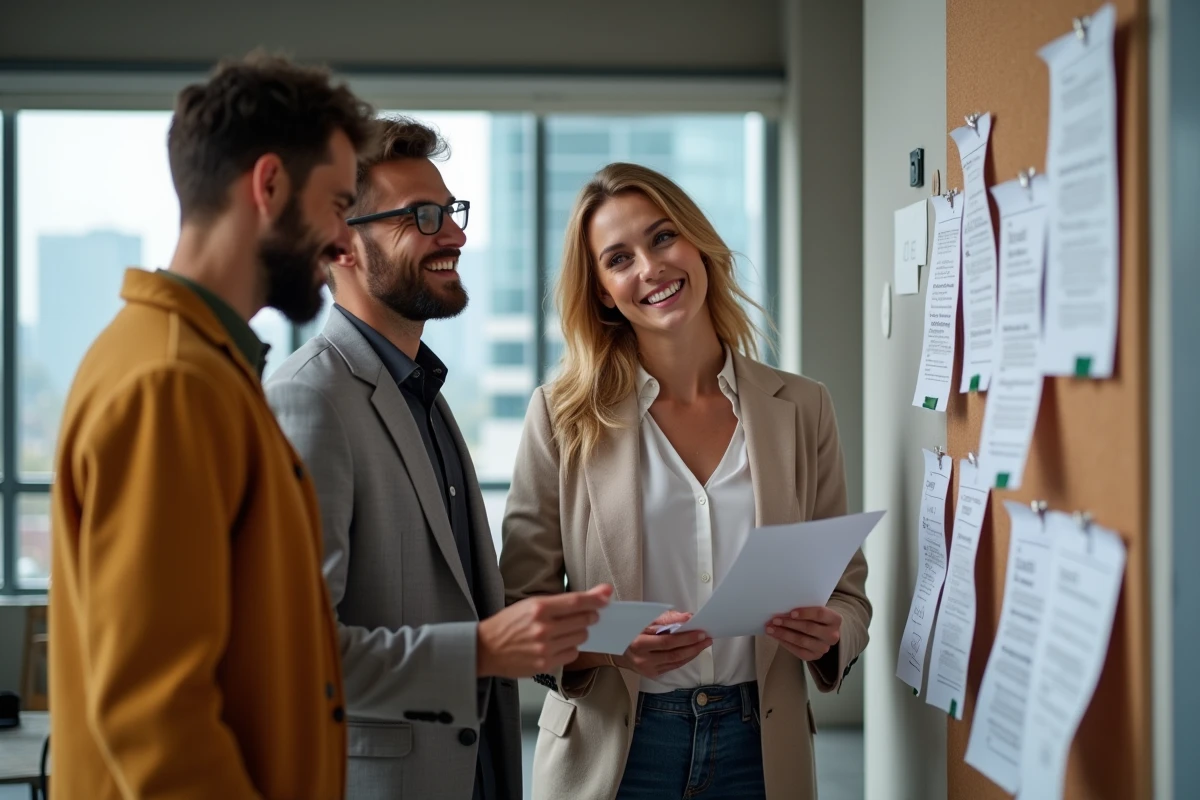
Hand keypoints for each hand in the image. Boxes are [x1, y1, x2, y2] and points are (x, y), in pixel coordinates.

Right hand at [477, 585, 612, 677]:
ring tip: (564, 631)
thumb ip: (559, 602)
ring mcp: (545, 648)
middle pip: (583, 620)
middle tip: (586, 615)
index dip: (595, 598)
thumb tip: (590, 597)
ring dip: (579, 633)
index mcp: (539, 608)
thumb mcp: (530, 604)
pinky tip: (558, 644)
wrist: (486, 649)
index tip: (607, 595)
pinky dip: (570, 648)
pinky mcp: (545, 665)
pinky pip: (572, 654)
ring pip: (580, 638)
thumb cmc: (508, 624)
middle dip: (589, 617)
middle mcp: (543, 628)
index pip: (576, 602)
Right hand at [616, 610, 711, 678]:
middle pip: (674, 653)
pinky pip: (673, 666)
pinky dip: (685, 658)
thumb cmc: (632, 629)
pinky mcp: (652, 674)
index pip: (667, 641)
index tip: (700, 631)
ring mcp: (647, 668)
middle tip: (706, 638)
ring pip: (675, 662)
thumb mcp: (645, 619)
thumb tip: (687, 617)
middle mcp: (642, 658)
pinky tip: (692, 651)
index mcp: (638, 642)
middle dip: (693, 646)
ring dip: (692, 653)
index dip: (686, 637)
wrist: (618, 648)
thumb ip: (666, 618)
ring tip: (703, 644)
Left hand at [766, 606, 841, 660]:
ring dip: (784, 634)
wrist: (822, 632)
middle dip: (789, 623)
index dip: (805, 613)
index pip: (820, 614)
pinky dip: (785, 643)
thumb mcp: (815, 609)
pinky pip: (798, 651)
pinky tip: (776, 636)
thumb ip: (805, 608)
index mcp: (835, 619)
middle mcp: (832, 635)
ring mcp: (824, 648)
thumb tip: (783, 606)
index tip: (791, 612)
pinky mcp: (815, 656)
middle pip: (809, 628)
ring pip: (802, 641)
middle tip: (775, 619)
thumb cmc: (815, 617)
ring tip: (771, 628)